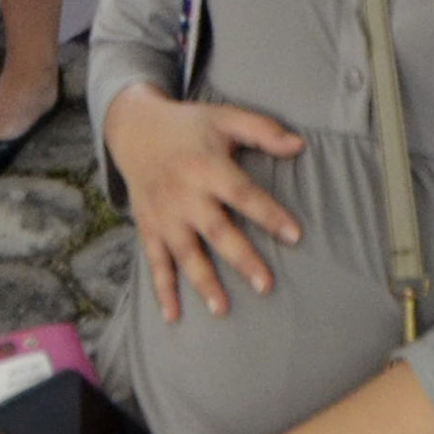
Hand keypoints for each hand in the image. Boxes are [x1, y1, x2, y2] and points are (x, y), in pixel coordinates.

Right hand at [104, 91, 305, 320]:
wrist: (134, 128)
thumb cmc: (189, 125)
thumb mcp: (224, 117)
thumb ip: (262, 130)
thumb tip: (300, 145)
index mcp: (207, 166)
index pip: (242, 194)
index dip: (268, 214)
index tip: (294, 235)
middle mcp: (185, 194)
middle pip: (216, 231)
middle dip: (241, 259)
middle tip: (265, 285)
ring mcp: (164, 214)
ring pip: (185, 253)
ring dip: (203, 282)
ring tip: (221, 310)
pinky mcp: (149, 227)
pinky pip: (155, 262)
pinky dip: (162, 290)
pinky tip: (173, 316)